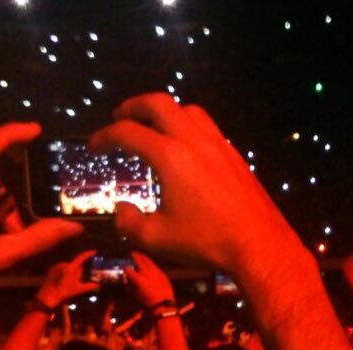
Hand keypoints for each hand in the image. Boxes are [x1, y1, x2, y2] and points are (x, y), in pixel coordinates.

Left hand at [35, 251, 99, 308]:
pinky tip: (64, 281)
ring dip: (72, 272)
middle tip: (80, 279)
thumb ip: (90, 286)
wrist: (48, 296)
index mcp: (70, 268)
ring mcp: (56, 266)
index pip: (81, 257)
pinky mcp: (52, 269)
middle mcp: (63, 264)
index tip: (94, 252)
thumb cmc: (64, 292)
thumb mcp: (79, 289)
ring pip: (69, 267)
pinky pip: (62, 269)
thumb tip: (99, 284)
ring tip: (71, 282)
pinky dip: (65, 273)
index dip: (88, 254)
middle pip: (75, 265)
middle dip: (79, 270)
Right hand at [91, 94, 299, 270]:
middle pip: (159, 103)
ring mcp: (219, 144)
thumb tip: (122, 208)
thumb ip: (129, 221)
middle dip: (134, 106)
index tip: (94, 147)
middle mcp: (194, 140)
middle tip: (119, 117)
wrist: (259, 243)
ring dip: (165, 111)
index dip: (104, 137)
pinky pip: (207, 127)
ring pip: (188, 110)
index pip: (128, 132)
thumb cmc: (206, 240)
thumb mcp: (157, 238)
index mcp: (170, 155)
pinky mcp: (235, 155)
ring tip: (152, 126)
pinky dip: (187, 125)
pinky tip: (184, 147)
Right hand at [124, 252, 175, 307]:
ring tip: (141, 255)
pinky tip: (150, 264)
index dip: (125, 268)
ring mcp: (155, 272)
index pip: (128, 269)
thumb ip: (130, 287)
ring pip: (149, 261)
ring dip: (144, 257)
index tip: (124, 267)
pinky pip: (155, 266)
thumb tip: (127, 283)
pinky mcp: (162, 274)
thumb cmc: (147, 303)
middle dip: (135, 256)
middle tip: (132, 253)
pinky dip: (151, 264)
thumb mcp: (135, 295)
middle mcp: (146, 273)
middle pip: (139, 261)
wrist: (163, 304)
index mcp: (138, 279)